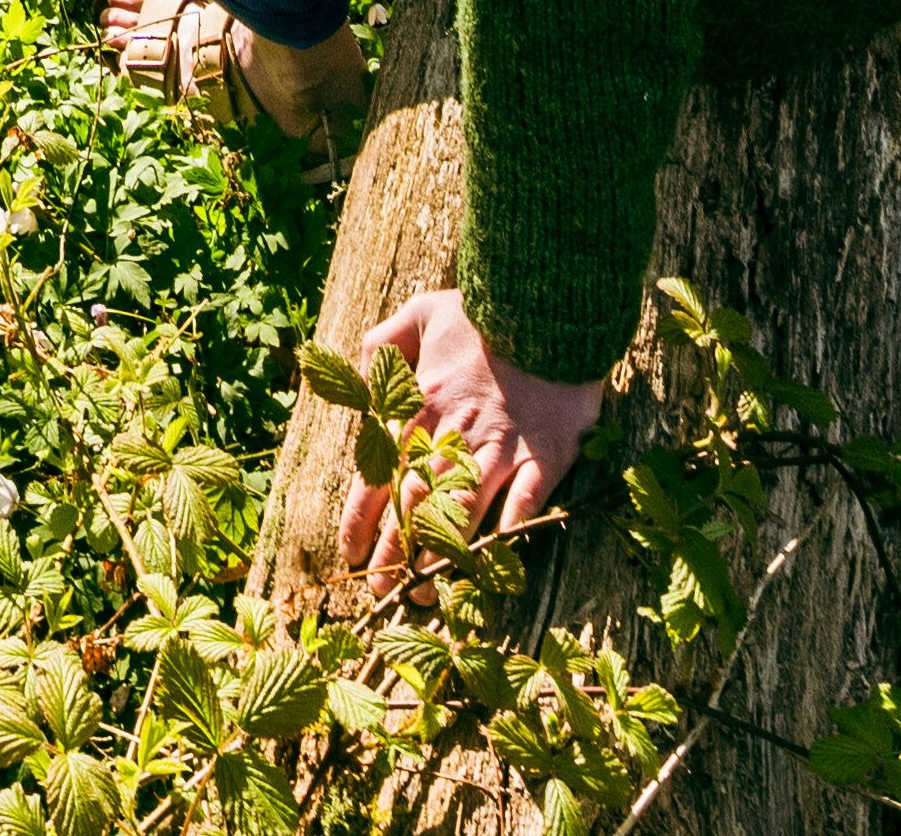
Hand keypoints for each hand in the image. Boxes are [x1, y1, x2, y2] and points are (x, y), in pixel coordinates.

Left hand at [347, 286, 603, 568]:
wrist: (551, 308)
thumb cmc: (484, 313)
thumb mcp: (420, 313)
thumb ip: (382, 346)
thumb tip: (362, 382)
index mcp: (418, 406)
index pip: (378, 475)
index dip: (360, 521)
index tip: (349, 554)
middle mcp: (453, 434)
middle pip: (413, 505)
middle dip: (392, 554)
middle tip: (379, 591)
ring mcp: (501, 448)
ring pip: (461, 513)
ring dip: (439, 556)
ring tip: (423, 591)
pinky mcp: (544, 456)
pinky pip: (524, 504)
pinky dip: (507, 533)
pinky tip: (492, 559)